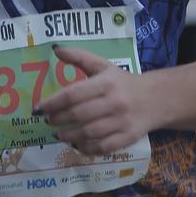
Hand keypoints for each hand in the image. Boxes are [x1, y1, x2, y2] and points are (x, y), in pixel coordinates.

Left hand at [36, 46, 152, 155]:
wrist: (156, 98)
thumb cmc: (123, 82)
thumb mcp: (103, 66)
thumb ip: (79, 57)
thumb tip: (55, 49)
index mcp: (106, 82)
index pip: (73, 94)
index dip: (53, 103)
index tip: (39, 108)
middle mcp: (114, 102)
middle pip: (79, 114)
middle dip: (58, 119)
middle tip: (47, 121)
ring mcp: (122, 122)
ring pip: (89, 133)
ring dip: (69, 136)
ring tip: (58, 134)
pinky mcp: (128, 138)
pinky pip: (103, 147)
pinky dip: (87, 148)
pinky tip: (77, 145)